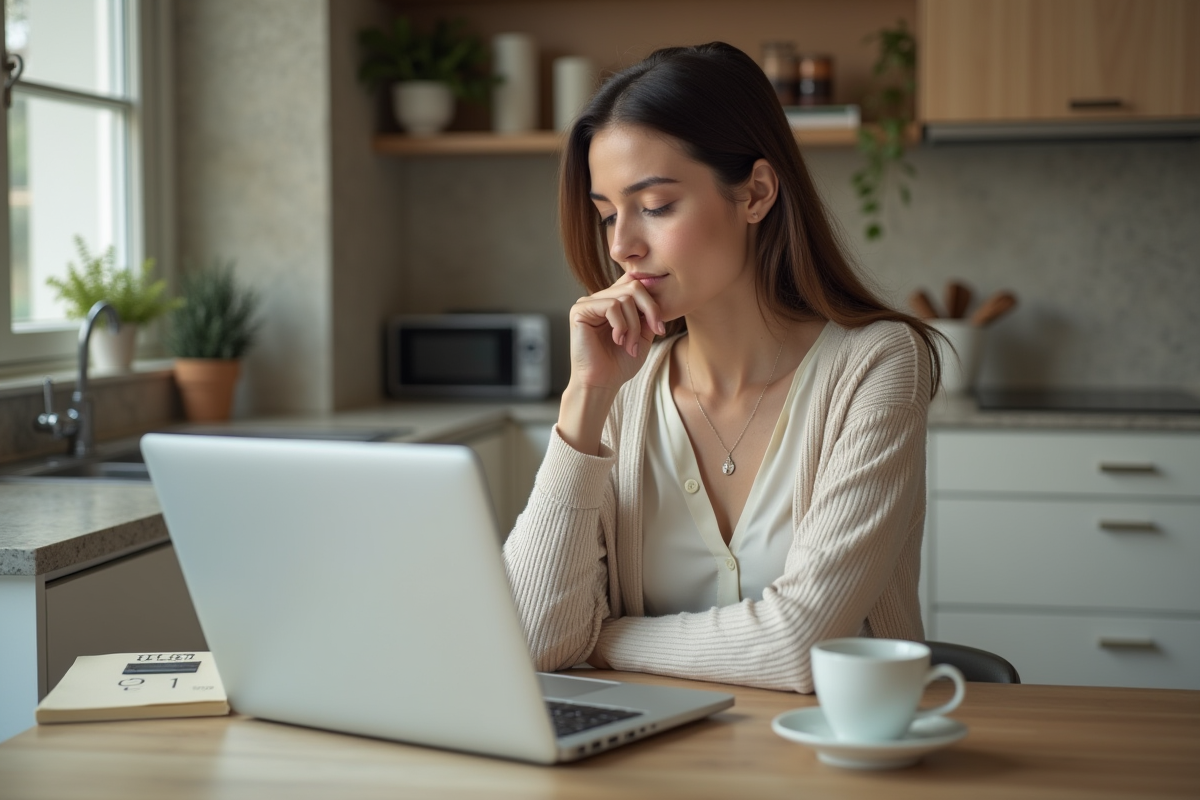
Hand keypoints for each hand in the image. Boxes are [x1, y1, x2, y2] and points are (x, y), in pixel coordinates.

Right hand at [557, 274, 665, 454]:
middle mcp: (600, 298)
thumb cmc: (620, 363)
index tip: (660, 327)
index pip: (636, 282)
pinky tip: (617, 340)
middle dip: (650, 310)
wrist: (602, 383)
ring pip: (624, 298)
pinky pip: (611, 306)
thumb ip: (648, 313)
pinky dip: (620, 325)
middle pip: (634, 286)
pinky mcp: (579, 310)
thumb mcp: (643, 334)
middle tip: (655, 332)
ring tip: (630, 345)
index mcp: (613, 301)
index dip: (652, 300)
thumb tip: (659, 293)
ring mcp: (588, 302)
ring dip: (634, 325)